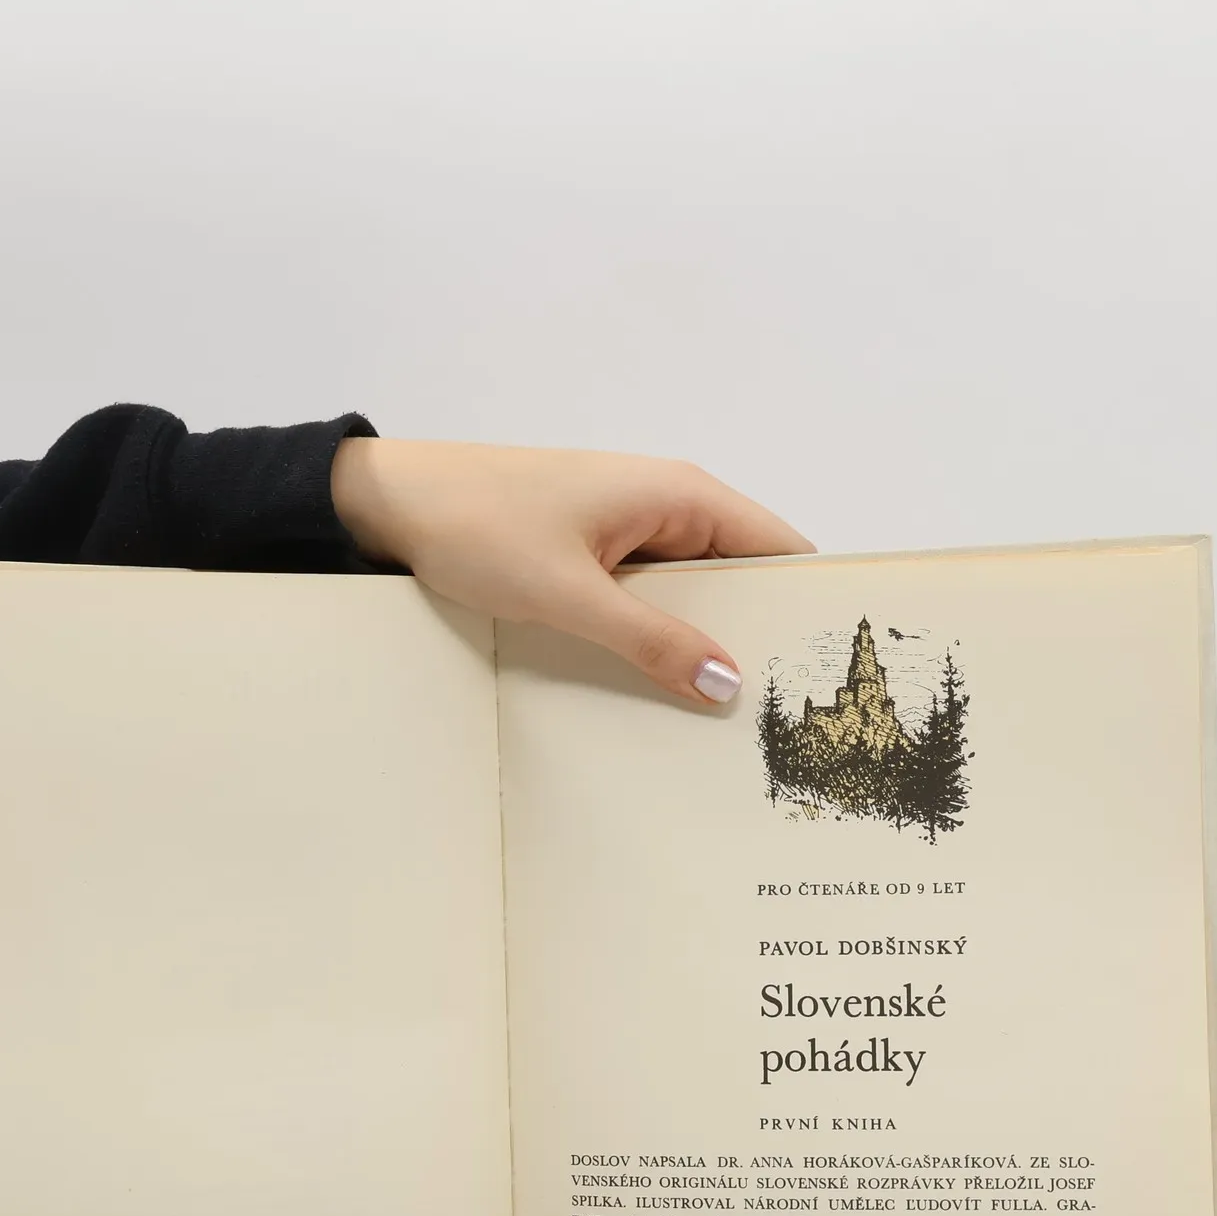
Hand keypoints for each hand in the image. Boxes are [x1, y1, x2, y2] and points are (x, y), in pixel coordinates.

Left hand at [330, 440, 813, 701]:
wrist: (390, 500)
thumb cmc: (477, 525)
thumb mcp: (569, 595)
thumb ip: (652, 639)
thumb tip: (728, 683)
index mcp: (680, 496)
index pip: (778, 548)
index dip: (806, 603)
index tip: (826, 670)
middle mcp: (666, 505)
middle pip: (741, 577)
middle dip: (757, 637)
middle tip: (777, 720)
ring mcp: (629, 530)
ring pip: (693, 593)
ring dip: (703, 643)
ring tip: (725, 719)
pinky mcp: (594, 553)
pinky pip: (649, 598)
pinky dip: (658, 636)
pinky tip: (660, 689)